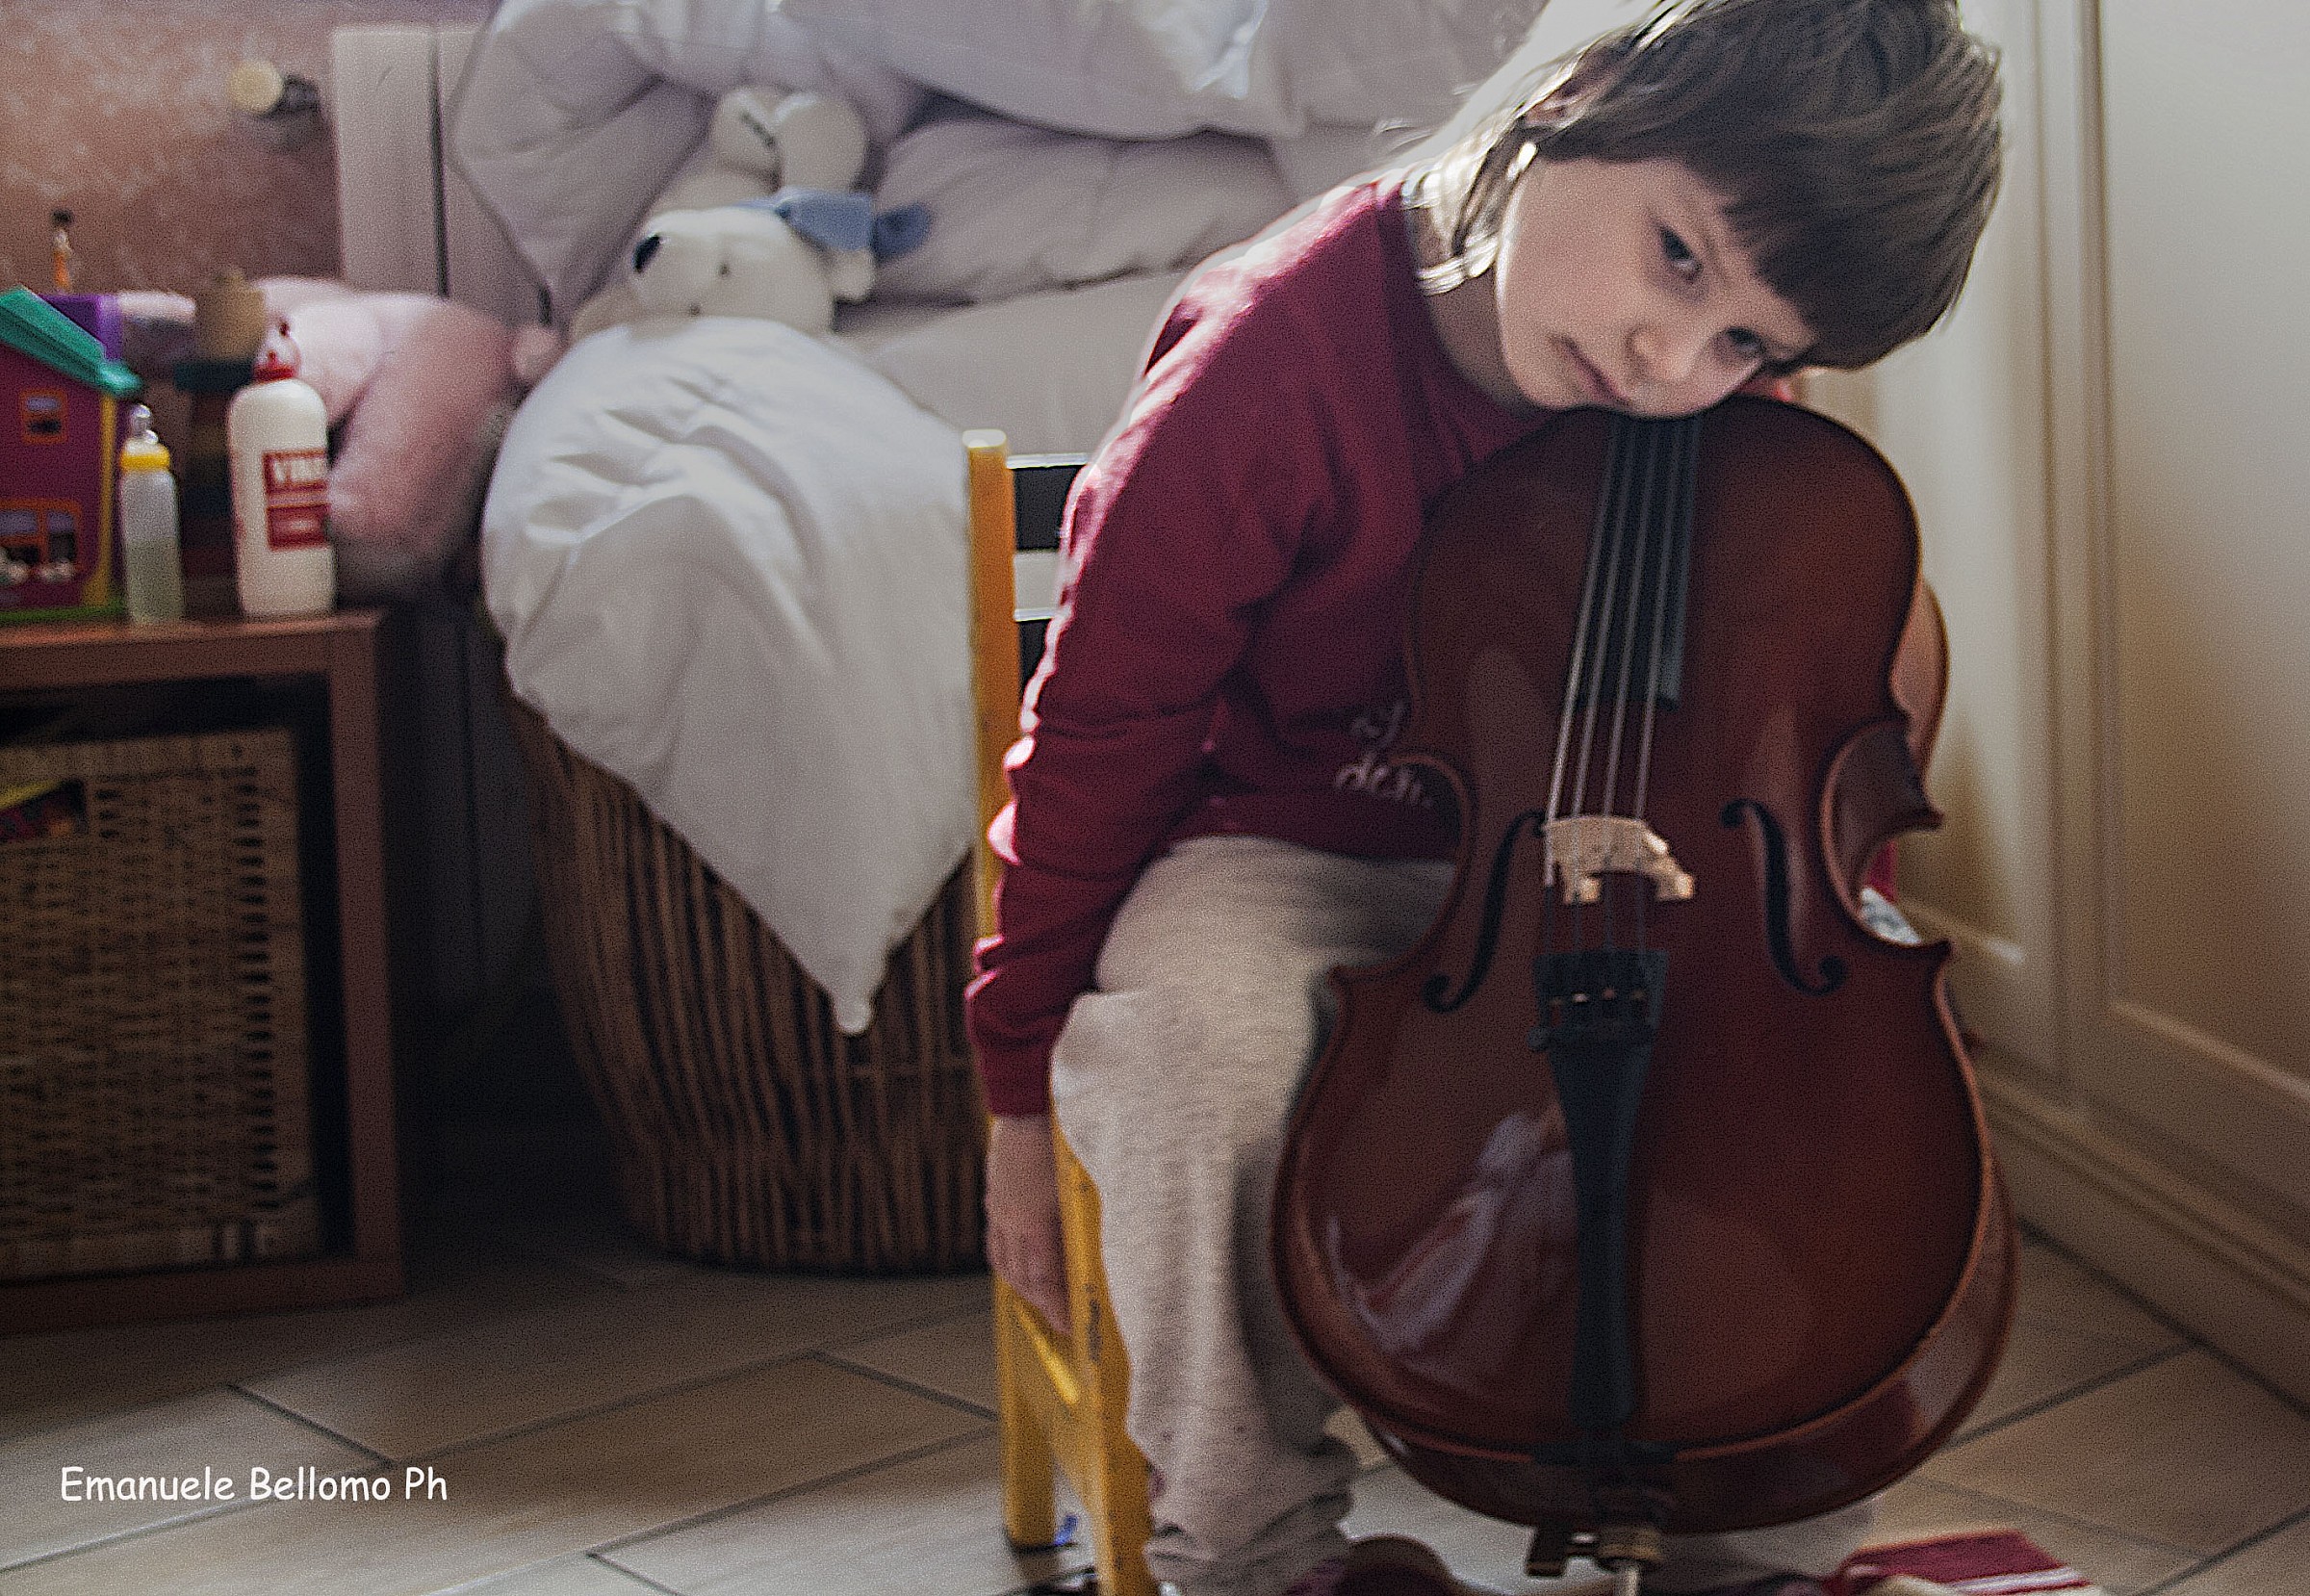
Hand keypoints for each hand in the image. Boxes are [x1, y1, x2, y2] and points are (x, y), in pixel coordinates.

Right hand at [986, 1112, 1070, 1334]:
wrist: (1028, 1098)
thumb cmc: (1062, 1133)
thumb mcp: (1082, 1184)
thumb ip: (1086, 1221)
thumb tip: (1104, 1251)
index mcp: (1033, 1220)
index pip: (1043, 1279)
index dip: (1055, 1308)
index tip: (1068, 1326)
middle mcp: (1010, 1217)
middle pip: (1022, 1275)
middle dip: (1041, 1302)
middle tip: (1059, 1317)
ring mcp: (999, 1205)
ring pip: (1004, 1260)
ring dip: (1022, 1284)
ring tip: (1039, 1297)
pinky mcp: (996, 1192)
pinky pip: (996, 1238)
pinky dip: (1007, 1258)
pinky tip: (1017, 1260)